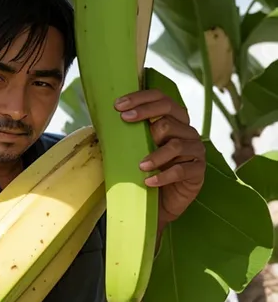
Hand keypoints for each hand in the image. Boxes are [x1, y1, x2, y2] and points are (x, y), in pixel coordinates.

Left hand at [115, 89, 205, 229]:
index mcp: (174, 120)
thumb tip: (104, 121)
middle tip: (125, 120)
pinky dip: (163, 176)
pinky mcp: (197, 170)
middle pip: (169, 113)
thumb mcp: (136, 150)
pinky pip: (181, 170)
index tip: (118, 105)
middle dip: (145, 113)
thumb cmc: (147, 172)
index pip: (161, 99)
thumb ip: (129, 135)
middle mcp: (187, 131)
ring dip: (155, 154)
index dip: (141, 98)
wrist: (160, 203)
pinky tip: (149, 182)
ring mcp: (195, 150)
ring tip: (140, 166)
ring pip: (176, 144)